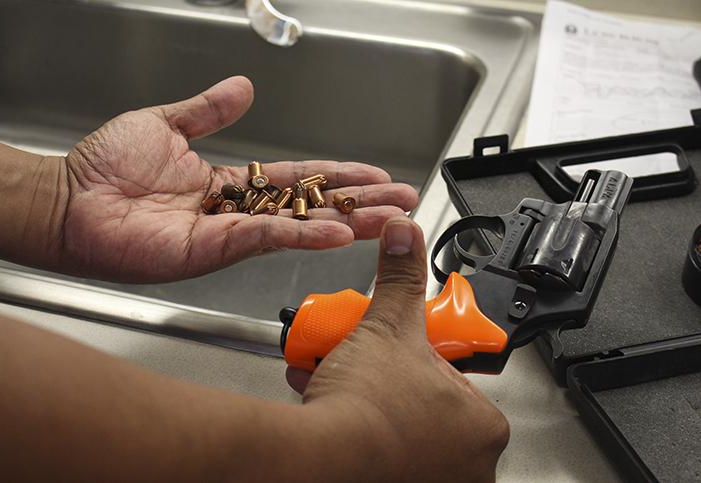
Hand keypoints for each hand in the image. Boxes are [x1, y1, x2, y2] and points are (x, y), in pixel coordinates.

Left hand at [62, 77, 416, 281]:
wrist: (68, 199)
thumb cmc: (104, 167)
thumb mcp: (166, 124)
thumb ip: (209, 110)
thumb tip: (244, 88)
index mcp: (230, 183)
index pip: (297, 179)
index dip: (337, 176)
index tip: (374, 174)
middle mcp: (236, 212)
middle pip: (310, 206)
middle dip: (359, 203)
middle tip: (402, 203)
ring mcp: (228, 234)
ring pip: (298, 226)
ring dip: (347, 222)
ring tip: (389, 221)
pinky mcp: (212, 249)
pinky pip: (265, 238)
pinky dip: (303, 237)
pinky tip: (339, 233)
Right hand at [288, 217, 508, 480]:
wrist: (319, 457)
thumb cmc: (368, 410)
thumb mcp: (386, 325)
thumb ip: (401, 279)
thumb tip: (405, 236)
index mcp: (482, 425)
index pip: (455, 378)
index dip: (419, 358)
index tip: (397, 351)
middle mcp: (467, 465)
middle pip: (423, 404)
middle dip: (389, 380)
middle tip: (367, 365)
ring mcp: (430, 481)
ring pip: (398, 428)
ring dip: (368, 400)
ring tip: (341, 379)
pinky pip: (378, 450)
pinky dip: (356, 427)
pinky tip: (330, 406)